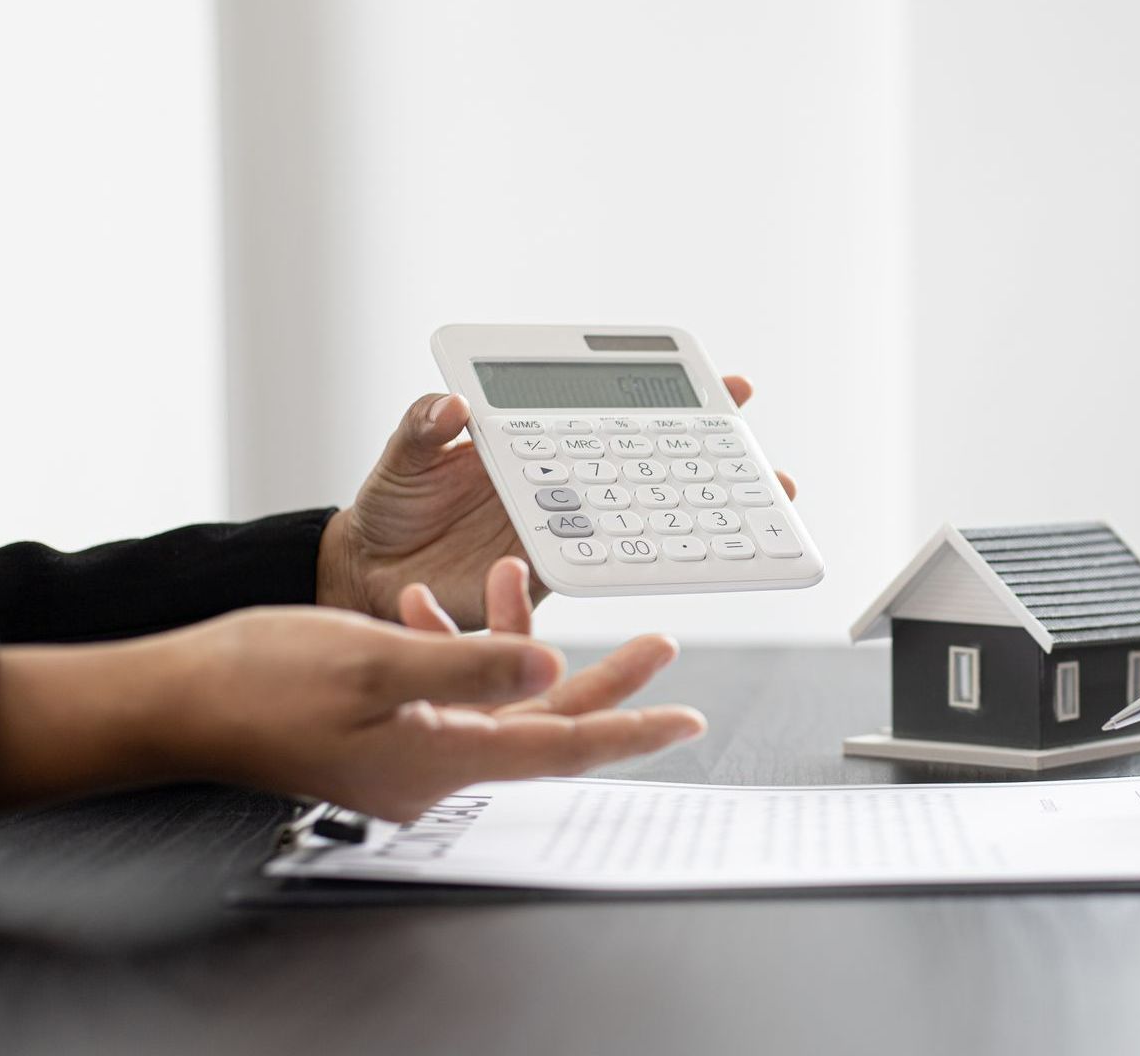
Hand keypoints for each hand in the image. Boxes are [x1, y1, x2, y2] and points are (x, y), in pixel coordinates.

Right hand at [0, 558, 704, 819]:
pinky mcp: (383, 737)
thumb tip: (554, 663)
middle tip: (659, 642)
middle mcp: (435, 769)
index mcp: (443, 759)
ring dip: (514, 643)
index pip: (564, 748)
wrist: (171, 704)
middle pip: (546, 726)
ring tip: (520, 577)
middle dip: (604, 680)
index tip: (686, 718)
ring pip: (498, 703)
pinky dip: (452, 649)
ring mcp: (408, 757)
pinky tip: (424, 603)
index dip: (631, 728)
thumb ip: (470, 663)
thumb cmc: (258, 681)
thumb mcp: (374, 658)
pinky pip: (446, 698)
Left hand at [317, 376, 796, 627]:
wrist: (371, 581)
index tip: (731, 390)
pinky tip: (692, 559)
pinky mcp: (553, 575)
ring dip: (704, 516)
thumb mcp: (401, 460)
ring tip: (758, 511)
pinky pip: (611, 566)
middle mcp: (563, 482)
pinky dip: (651, 562)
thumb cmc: (389, 511)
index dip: (673, 398)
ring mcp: (564, 527)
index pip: (613, 410)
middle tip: (767, 463)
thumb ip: (423, 430)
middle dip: (718, 461)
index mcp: (536, 442)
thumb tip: (452, 408)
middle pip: (653, 464)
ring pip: (647, 517)